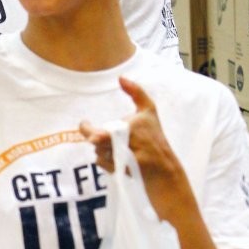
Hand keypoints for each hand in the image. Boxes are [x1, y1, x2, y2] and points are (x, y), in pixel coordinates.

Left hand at [79, 76, 185, 224]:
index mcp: (135, 125)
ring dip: (101, 150)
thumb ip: (136, 93)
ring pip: (99, 152)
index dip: (88, 131)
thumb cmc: (156, 139)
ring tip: (112, 148)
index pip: (103, 130)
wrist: (165, 171)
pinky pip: (105, 164)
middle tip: (93, 135)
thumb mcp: (150, 113)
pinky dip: (105, 161)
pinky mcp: (127, 170)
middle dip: (95, 138)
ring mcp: (129, 158)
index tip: (84, 124)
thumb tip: (121, 77)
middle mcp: (132, 141)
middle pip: (98, 140)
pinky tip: (115, 159)